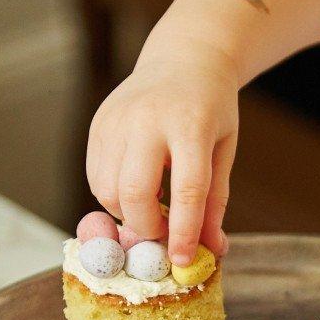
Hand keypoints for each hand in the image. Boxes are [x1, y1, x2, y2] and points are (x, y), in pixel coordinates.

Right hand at [86, 42, 238, 265]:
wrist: (184, 58)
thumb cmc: (211, 109)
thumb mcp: (223, 150)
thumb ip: (215, 201)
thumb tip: (211, 250)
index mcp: (190, 124)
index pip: (187, 189)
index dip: (184, 232)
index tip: (182, 261)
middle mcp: (147, 119)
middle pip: (133, 192)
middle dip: (146, 227)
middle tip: (163, 234)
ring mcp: (117, 120)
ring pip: (107, 189)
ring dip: (128, 213)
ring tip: (153, 205)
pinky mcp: (98, 124)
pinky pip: (96, 177)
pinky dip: (113, 196)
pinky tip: (136, 187)